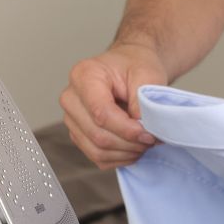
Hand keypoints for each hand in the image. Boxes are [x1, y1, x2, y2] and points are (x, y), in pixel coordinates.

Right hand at [60, 43, 166, 169]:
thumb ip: (143, 101)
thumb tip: (142, 131)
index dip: (126, 129)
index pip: (101, 112)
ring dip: (125, 153)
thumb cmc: (135, 65)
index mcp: (84, 76)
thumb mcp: (146, 74)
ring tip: (145, 143)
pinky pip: (97, 156)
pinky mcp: (78, 134)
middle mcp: (71, 98)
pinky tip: (133, 147)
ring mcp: (72, 118)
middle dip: (129, 143)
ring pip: (96, 150)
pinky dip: (119, 158)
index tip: (148, 133)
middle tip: (152, 139)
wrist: (129, 65)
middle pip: (97, 134)